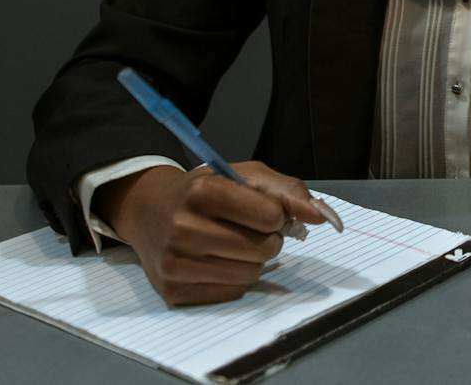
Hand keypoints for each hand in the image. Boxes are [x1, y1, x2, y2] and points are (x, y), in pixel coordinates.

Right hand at [94, 161, 329, 305]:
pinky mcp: (173, 291)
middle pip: (263, 249)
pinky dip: (235, 279)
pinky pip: (231, 293)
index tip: (263, 211)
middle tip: (250, 230)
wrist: (149, 211)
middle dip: (268, 240)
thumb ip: (287, 192)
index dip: (276, 215)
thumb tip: (321, 216)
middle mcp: (183, 227)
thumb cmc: (205, 190)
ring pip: (250, 275)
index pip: (270, 216)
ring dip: (254, 262)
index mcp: (202, 191)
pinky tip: (218, 261)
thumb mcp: (244, 176)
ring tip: (235, 245)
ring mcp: (175, 262)